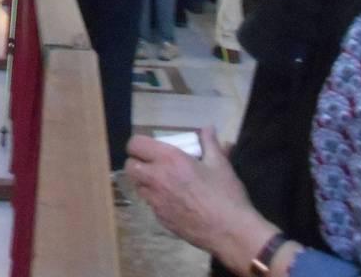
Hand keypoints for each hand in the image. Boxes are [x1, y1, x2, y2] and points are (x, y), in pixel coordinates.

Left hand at [125, 128, 273, 273]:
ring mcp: (156, 202)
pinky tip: (175, 201)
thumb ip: (210, 143)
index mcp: (169, 159)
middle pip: (130, 167)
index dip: (139, 144)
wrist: (230, 232)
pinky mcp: (160, 219)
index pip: (135, 145)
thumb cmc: (225, 194)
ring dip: (145, 181)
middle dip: (138, 162)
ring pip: (138, 187)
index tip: (150, 147)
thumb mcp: (220, 164)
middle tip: (153, 163)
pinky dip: (156, 199)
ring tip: (164, 182)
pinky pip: (150, 204)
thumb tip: (208, 127)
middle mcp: (156, 179)